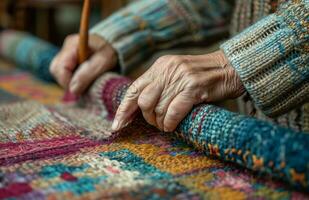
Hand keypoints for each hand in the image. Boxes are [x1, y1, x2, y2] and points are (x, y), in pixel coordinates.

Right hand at [50, 34, 116, 94]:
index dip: (67, 81)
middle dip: (67, 82)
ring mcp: (64, 54)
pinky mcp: (67, 60)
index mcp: (73, 44)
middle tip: (83, 86)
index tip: (79, 89)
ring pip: (58, 73)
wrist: (112, 46)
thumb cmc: (109, 52)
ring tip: (85, 81)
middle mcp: (65, 48)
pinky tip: (83, 78)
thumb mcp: (103, 62)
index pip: (60, 67)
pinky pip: (62, 74)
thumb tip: (73, 90)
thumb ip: (88, 75)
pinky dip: (71, 80)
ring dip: (69, 82)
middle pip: (55, 70)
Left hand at [112, 50, 244, 131]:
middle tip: (156, 123)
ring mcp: (180, 78)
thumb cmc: (201, 77)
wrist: (229, 68)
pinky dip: (170, 123)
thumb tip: (139, 107)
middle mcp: (167, 69)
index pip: (134, 89)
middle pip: (144, 101)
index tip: (117, 125)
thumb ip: (158, 85)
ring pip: (158, 108)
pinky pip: (173, 112)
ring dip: (160, 123)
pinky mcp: (193, 88)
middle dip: (147, 118)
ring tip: (166, 125)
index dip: (124, 109)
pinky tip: (171, 126)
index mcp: (160, 66)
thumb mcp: (175, 74)